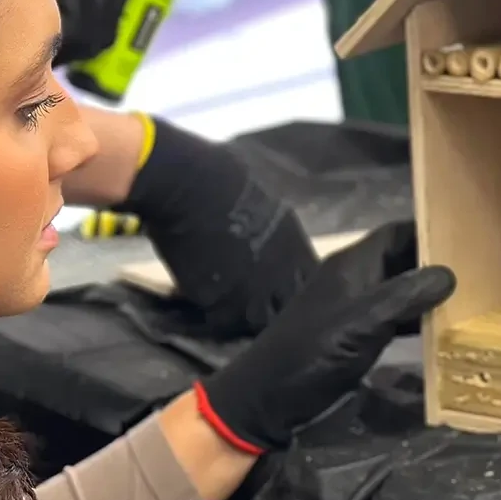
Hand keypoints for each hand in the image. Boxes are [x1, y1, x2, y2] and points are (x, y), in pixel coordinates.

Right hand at [117, 115, 319, 337]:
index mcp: (295, 246)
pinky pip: (221, 322)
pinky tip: (204, 305)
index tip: (285, 288)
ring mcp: (251, 292)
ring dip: (246, 318)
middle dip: (278, 310)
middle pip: (291, 309)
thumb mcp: (265, 203)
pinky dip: (214, 317)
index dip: (300, 288)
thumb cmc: (223, 176)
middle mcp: (280, 274)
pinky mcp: (219, 302)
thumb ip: (273, 229)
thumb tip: (264, 231)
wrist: (187, 185)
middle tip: (257, 304)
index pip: (313, 283)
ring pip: (258, 323)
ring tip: (230, 309)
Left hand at [194, 221, 453, 453]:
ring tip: (470, 299)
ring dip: (428, 294)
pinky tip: (439, 332)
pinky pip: (392, 318)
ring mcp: (353, 309)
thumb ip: (404, 297)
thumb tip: (449, 274)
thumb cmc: (310, 356)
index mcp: (353, 266)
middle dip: (434, 263)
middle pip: (401, 259)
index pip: (397, 233)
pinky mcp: (354, 335)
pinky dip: (415, 320)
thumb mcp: (360, 324)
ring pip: (399, 290)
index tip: (470, 239)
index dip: (430, 232)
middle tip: (480, 272)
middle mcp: (354, 280)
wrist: (266, 400)